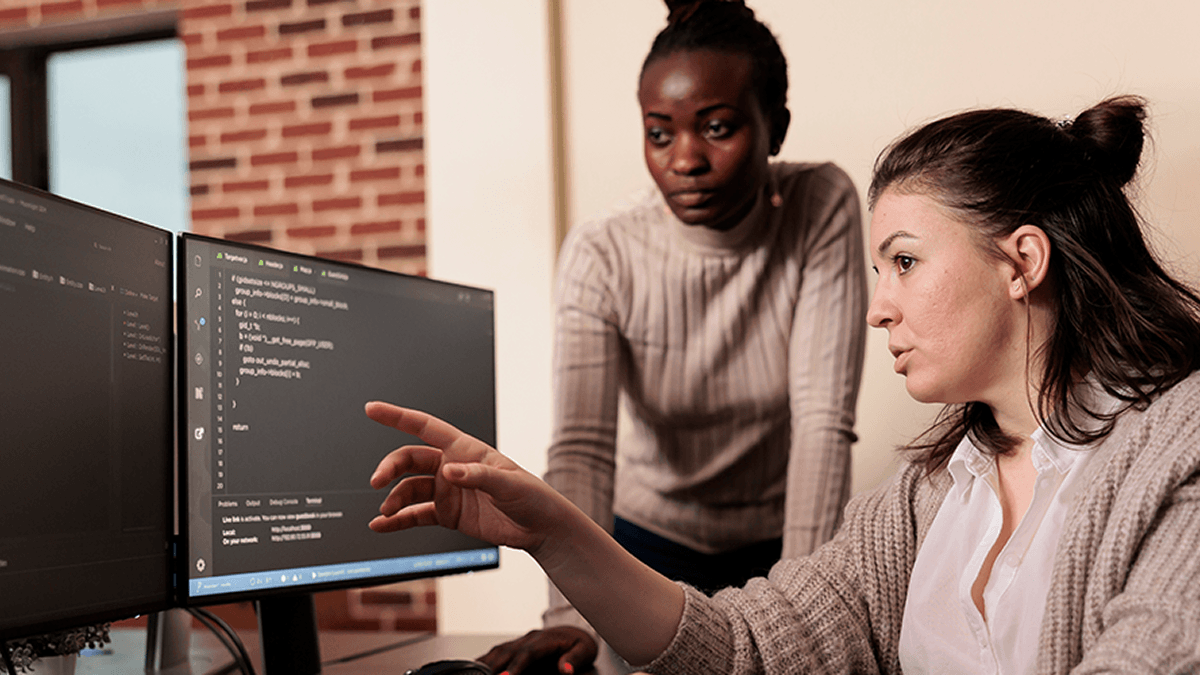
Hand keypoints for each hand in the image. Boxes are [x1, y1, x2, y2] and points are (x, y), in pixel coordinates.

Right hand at [365, 401, 566, 555]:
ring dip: (393, 499)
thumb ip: (478, 476)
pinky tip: (381, 525)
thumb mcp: (509, 484)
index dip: (398, 417)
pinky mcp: (447, 514)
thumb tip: (449, 472)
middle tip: (377, 482)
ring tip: (385, 512)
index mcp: (465, 449)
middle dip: (390, 468)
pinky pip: (415, 514)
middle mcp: (451, 466)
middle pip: (410, 459)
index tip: (372, 409)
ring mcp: (448, 490)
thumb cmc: (532, 497)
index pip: (426, 427)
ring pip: (409, 488)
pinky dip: (397, 520)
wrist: (540, 528)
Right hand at [477, 627, 597, 674]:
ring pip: (498, 650)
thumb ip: (575, 659)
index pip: (528, 653)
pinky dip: (484, 660)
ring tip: (474, 674)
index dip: (515, 666)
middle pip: (507, 651)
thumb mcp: (585, 651)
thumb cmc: (579, 644)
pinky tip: (475, 668)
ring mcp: (520, 640)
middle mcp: (530, 638)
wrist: (574, 633)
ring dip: (485, 663)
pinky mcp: (514, 645)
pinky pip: (496, 651)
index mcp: (546, 639)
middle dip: (493, 667)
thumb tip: (566, 670)